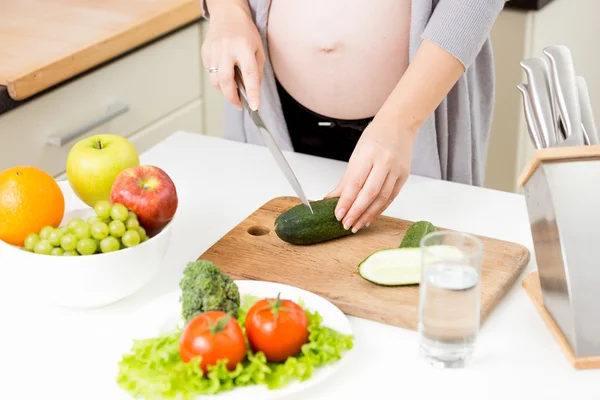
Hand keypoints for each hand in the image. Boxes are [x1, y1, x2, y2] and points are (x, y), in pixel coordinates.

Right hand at [201, 6, 264, 109]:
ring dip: (224, 90)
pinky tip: (225, 72)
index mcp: (244, 47)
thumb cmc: (246, 34)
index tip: (254, 106)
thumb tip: (252, 93)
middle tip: (239, 105)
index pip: (249, 74)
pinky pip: (210, 73)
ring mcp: (213, 50)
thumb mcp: (258, 50)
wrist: (228, 15)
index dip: (252, 92)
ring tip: (233, 90)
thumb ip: (256, 72)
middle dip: (232, 97)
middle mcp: (226, 49)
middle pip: (226, 81)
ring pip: (215, 80)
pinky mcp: (205, 52)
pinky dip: (218, 78)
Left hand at [325, 117, 414, 232]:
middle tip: (346, 224)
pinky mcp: (404, 176)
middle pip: (369, 193)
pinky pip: (391, 197)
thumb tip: (332, 198)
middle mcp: (384, 162)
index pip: (355, 183)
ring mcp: (396, 170)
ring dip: (368, 214)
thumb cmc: (375, 138)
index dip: (346, 201)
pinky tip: (370, 217)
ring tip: (357, 225)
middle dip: (356, 212)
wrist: (399, 125)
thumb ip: (346, 180)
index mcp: (368, 155)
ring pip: (382, 198)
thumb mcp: (356, 155)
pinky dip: (380, 209)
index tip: (338, 214)